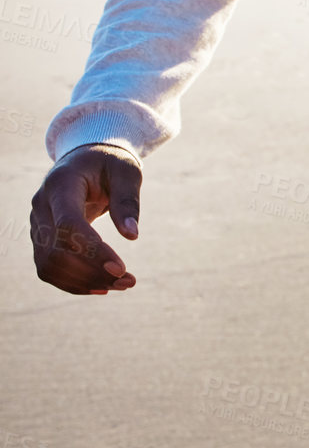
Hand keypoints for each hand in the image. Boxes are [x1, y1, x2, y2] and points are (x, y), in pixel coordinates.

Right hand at [30, 143, 142, 294]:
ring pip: (49, 265)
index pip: (69, 225)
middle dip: (92, 272)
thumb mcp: (126, 172)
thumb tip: (132, 235)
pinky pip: (50, 268)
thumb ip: (128, 200)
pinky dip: (74, 282)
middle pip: (55, 252)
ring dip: (84, 282)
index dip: (93, 251)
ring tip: (122, 285)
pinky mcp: (41, 237)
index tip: (121, 269)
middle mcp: (41, 206)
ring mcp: (37, 223)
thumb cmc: (109, 163)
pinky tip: (102, 287)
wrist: (85, 160)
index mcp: (61, 185)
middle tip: (129, 281)